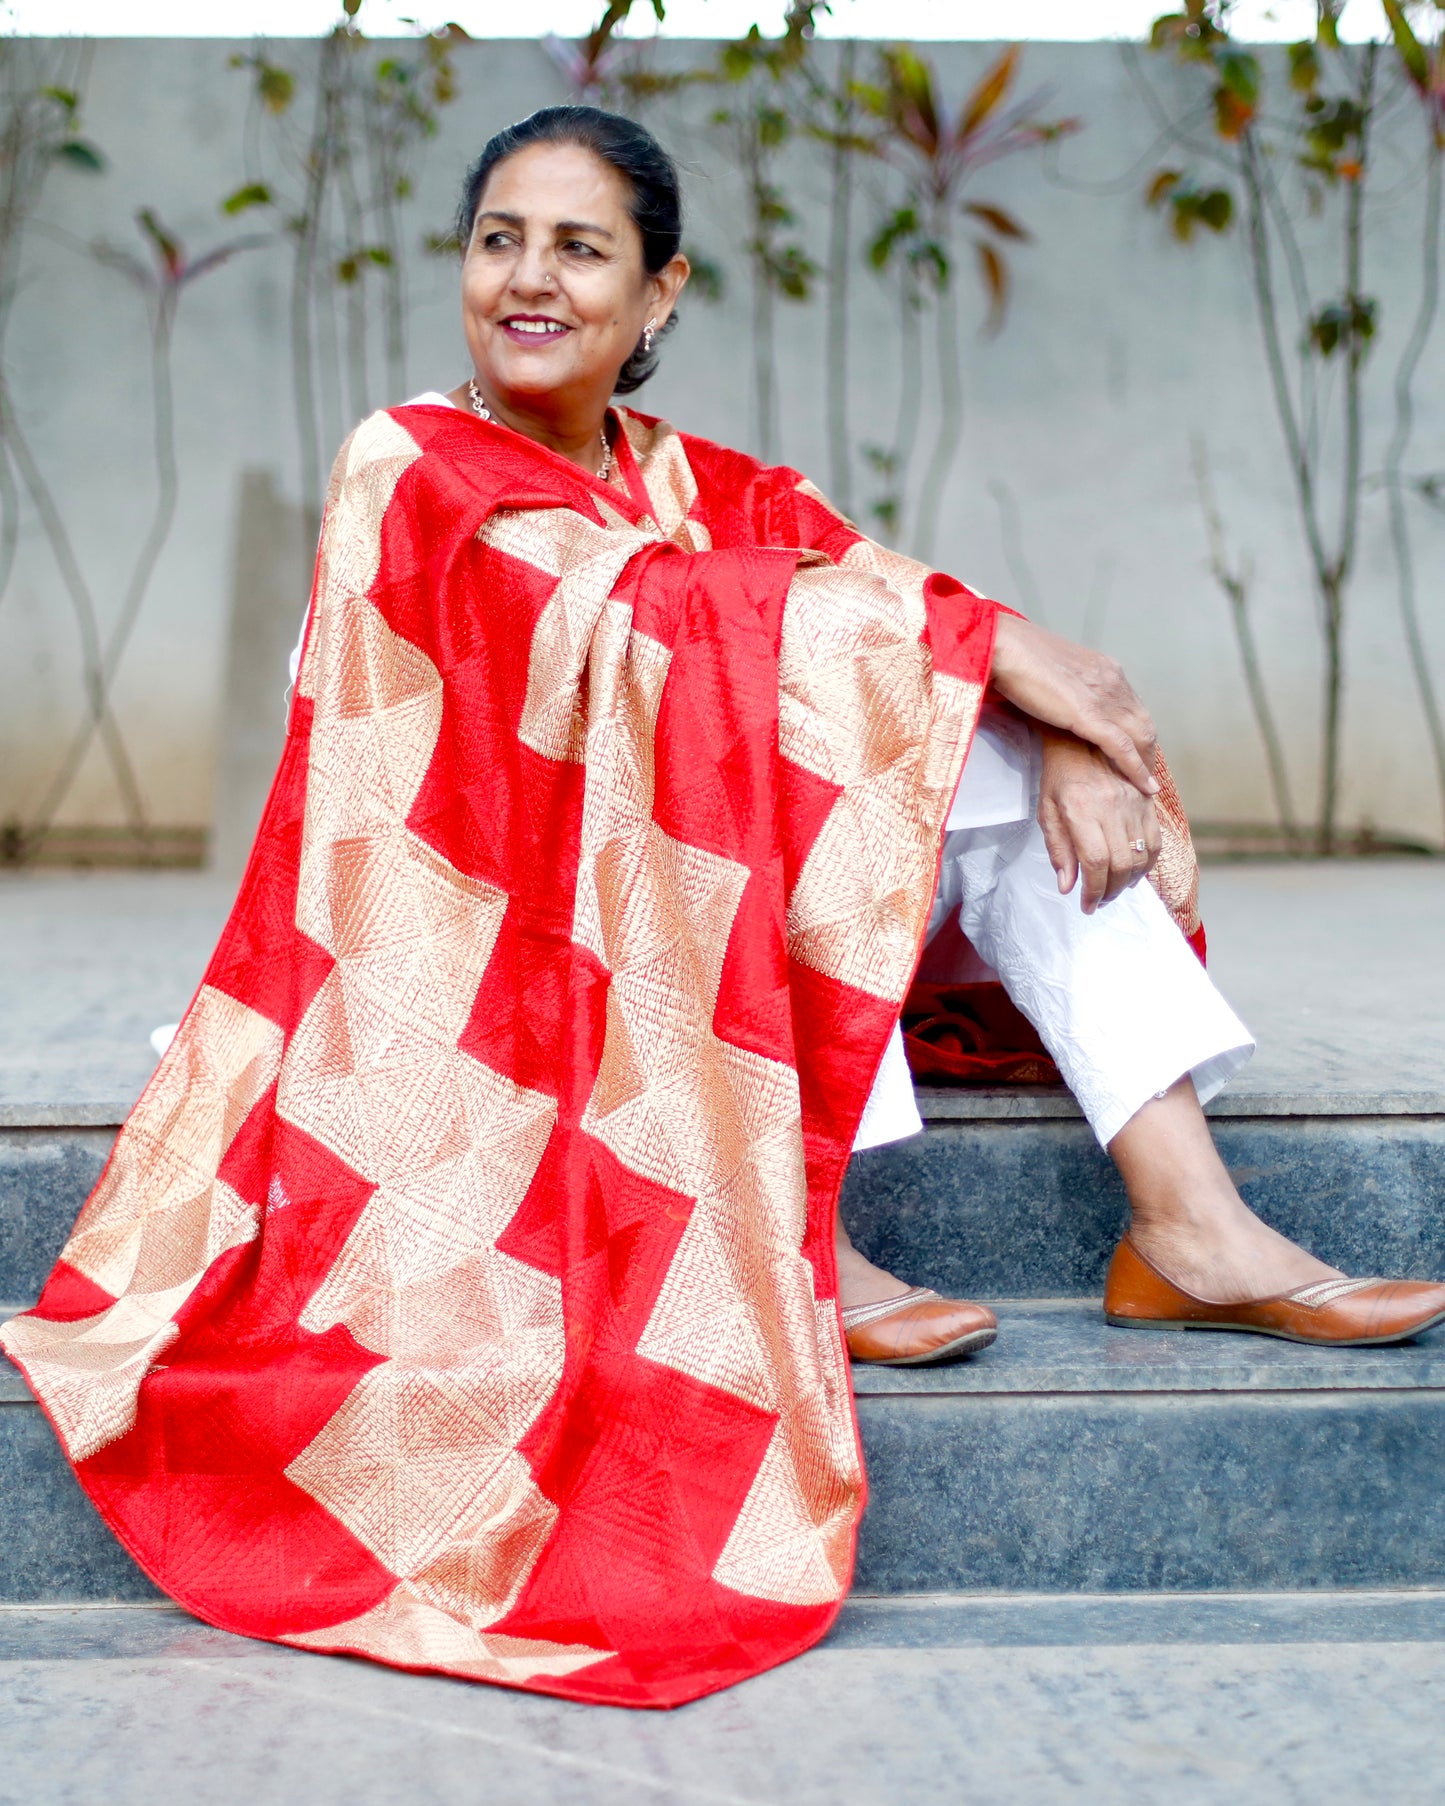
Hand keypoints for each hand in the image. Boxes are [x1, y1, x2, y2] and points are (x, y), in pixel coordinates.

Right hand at [990, 614, 1158, 797]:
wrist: (1004, 647)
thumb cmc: (1016, 656)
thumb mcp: (1054, 672)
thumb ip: (1068, 687)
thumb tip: (1064, 701)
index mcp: (1105, 668)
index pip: (1132, 705)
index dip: (1136, 730)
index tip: (1135, 751)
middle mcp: (1112, 680)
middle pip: (1143, 721)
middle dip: (1147, 751)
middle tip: (1144, 775)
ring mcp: (1103, 698)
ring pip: (1141, 736)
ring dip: (1146, 763)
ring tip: (1146, 787)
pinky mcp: (1089, 716)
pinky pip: (1122, 748)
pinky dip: (1136, 770)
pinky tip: (1144, 787)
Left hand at [1037, 729, 1160, 913]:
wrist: (1083, 739)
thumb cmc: (1059, 776)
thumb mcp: (1047, 811)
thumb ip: (1058, 849)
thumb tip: (1067, 886)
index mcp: (1082, 809)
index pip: (1096, 862)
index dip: (1094, 890)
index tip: (1087, 905)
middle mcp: (1112, 807)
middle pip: (1122, 864)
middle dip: (1110, 891)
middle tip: (1099, 901)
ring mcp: (1134, 804)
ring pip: (1141, 857)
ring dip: (1128, 882)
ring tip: (1113, 889)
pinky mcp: (1147, 802)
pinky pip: (1155, 842)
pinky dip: (1147, 864)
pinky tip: (1132, 872)